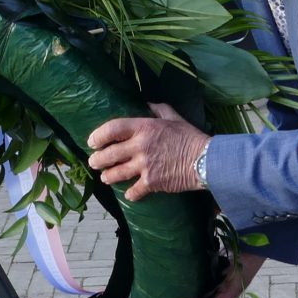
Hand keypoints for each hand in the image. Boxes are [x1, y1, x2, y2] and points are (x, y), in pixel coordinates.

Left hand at [87, 103, 208, 200]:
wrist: (205, 160)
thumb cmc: (190, 137)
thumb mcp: (174, 117)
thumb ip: (159, 109)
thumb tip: (147, 103)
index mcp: (144, 127)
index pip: (112, 129)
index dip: (98, 136)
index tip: (92, 142)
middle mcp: (140, 146)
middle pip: (109, 154)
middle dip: (97, 160)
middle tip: (94, 162)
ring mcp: (144, 166)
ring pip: (115, 174)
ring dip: (108, 177)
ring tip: (106, 178)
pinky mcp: (152, 183)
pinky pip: (133, 191)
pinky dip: (130, 194)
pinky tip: (129, 194)